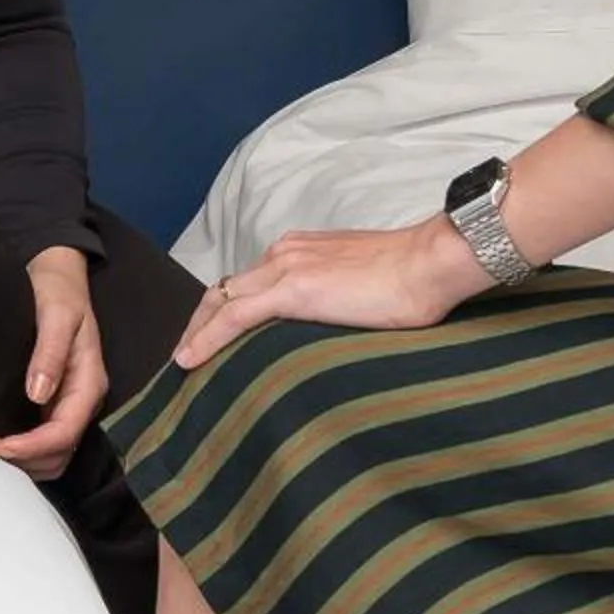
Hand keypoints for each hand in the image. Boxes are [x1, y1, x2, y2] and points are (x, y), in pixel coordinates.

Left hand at [0, 244, 106, 481]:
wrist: (56, 275)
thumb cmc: (58, 291)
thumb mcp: (57, 313)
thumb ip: (50, 352)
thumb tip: (38, 394)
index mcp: (88, 383)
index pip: (64, 433)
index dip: (31, 447)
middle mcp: (81, 400)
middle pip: (59, 454)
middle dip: (24, 460)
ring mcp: (68, 403)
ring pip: (53, 455)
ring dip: (22, 462)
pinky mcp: (54, 403)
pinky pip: (42, 441)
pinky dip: (22, 452)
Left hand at [171, 217, 489, 371]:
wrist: (430, 263)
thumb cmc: (412, 279)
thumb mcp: (363, 284)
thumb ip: (337, 298)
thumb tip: (334, 324)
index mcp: (301, 250)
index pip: (249, 281)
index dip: (224, 308)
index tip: (212, 335)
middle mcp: (285, 253)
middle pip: (226, 289)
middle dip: (200, 321)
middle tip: (187, 354)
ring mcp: (285, 269)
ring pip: (221, 301)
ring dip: (197, 331)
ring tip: (183, 362)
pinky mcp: (292, 290)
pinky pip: (233, 316)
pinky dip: (206, 338)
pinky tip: (190, 360)